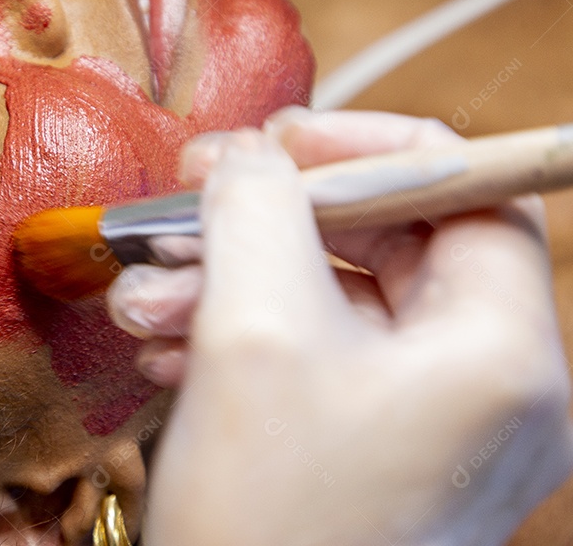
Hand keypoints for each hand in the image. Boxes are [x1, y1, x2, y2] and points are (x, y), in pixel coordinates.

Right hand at [107, 108, 572, 545]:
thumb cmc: (270, 522)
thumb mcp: (252, 331)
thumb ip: (255, 209)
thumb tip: (247, 155)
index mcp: (502, 352)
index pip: (466, 190)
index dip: (367, 145)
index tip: (276, 139)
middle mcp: (488, 388)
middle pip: (388, 244)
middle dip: (272, 221)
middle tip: (186, 210)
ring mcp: (432, 427)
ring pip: (335, 302)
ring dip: (234, 281)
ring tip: (146, 299)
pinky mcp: (377, 453)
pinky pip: (316, 359)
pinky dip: (241, 335)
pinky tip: (167, 346)